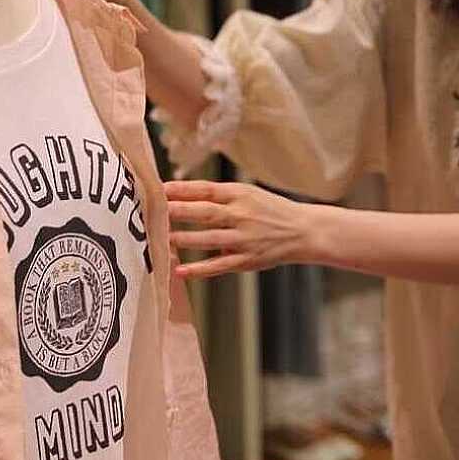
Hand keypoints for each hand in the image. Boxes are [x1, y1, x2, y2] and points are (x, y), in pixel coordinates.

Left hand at [167, 181, 317, 278]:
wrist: (303, 231)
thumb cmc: (270, 210)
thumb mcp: (248, 194)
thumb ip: (218, 196)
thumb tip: (180, 196)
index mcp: (240, 195)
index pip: (206, 190)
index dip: (182, 189)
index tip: (159, 189)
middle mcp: (241, 215)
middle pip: (205, 213)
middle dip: (179, 211)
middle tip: (155, 212)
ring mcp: (244, 239)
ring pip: (209, 239)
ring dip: (184, 239)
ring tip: (162, 239)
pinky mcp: (247, 260)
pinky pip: (219, 265)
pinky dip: (199, 268)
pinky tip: (180, 270)